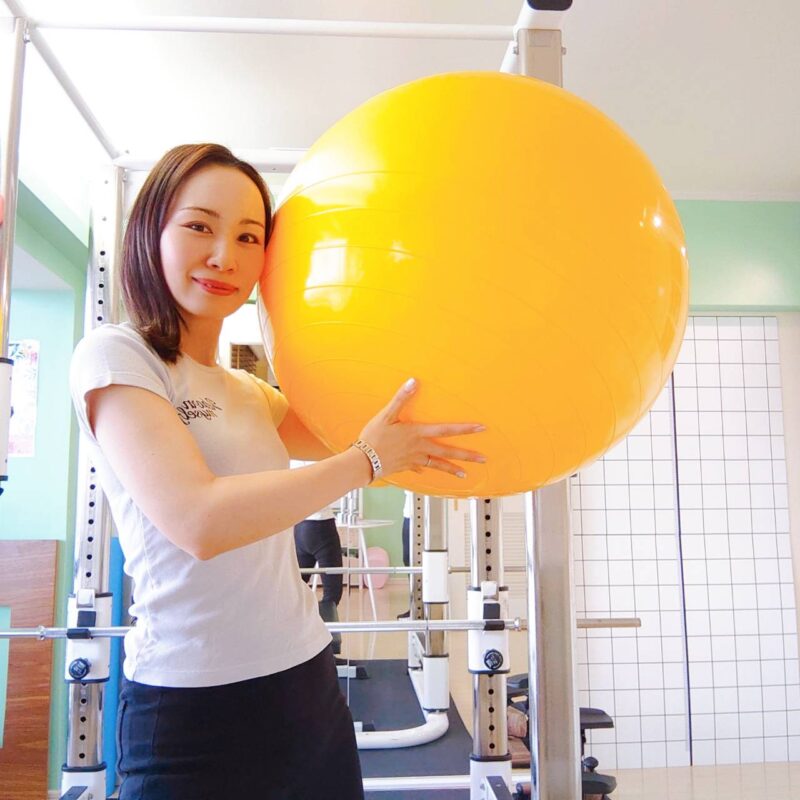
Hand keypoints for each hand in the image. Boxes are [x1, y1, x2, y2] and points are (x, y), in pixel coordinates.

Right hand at [356, 378, 485, 478]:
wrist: (363, 462)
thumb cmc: (374, 438)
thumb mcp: (386, 415)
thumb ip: (401, 398)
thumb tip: (413, 382)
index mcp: (418, 433)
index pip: (447, 430)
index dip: (465, 429)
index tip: (480, 428)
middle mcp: (420, 448)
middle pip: (448, 452)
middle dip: (467, 455)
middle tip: (483, 459)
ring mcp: (414, 459)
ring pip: (438, 465)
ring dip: (452, 469)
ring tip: (465, 474)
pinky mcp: (406, 467)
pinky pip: (420, 468)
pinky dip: (425, 469)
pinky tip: (425, 470)